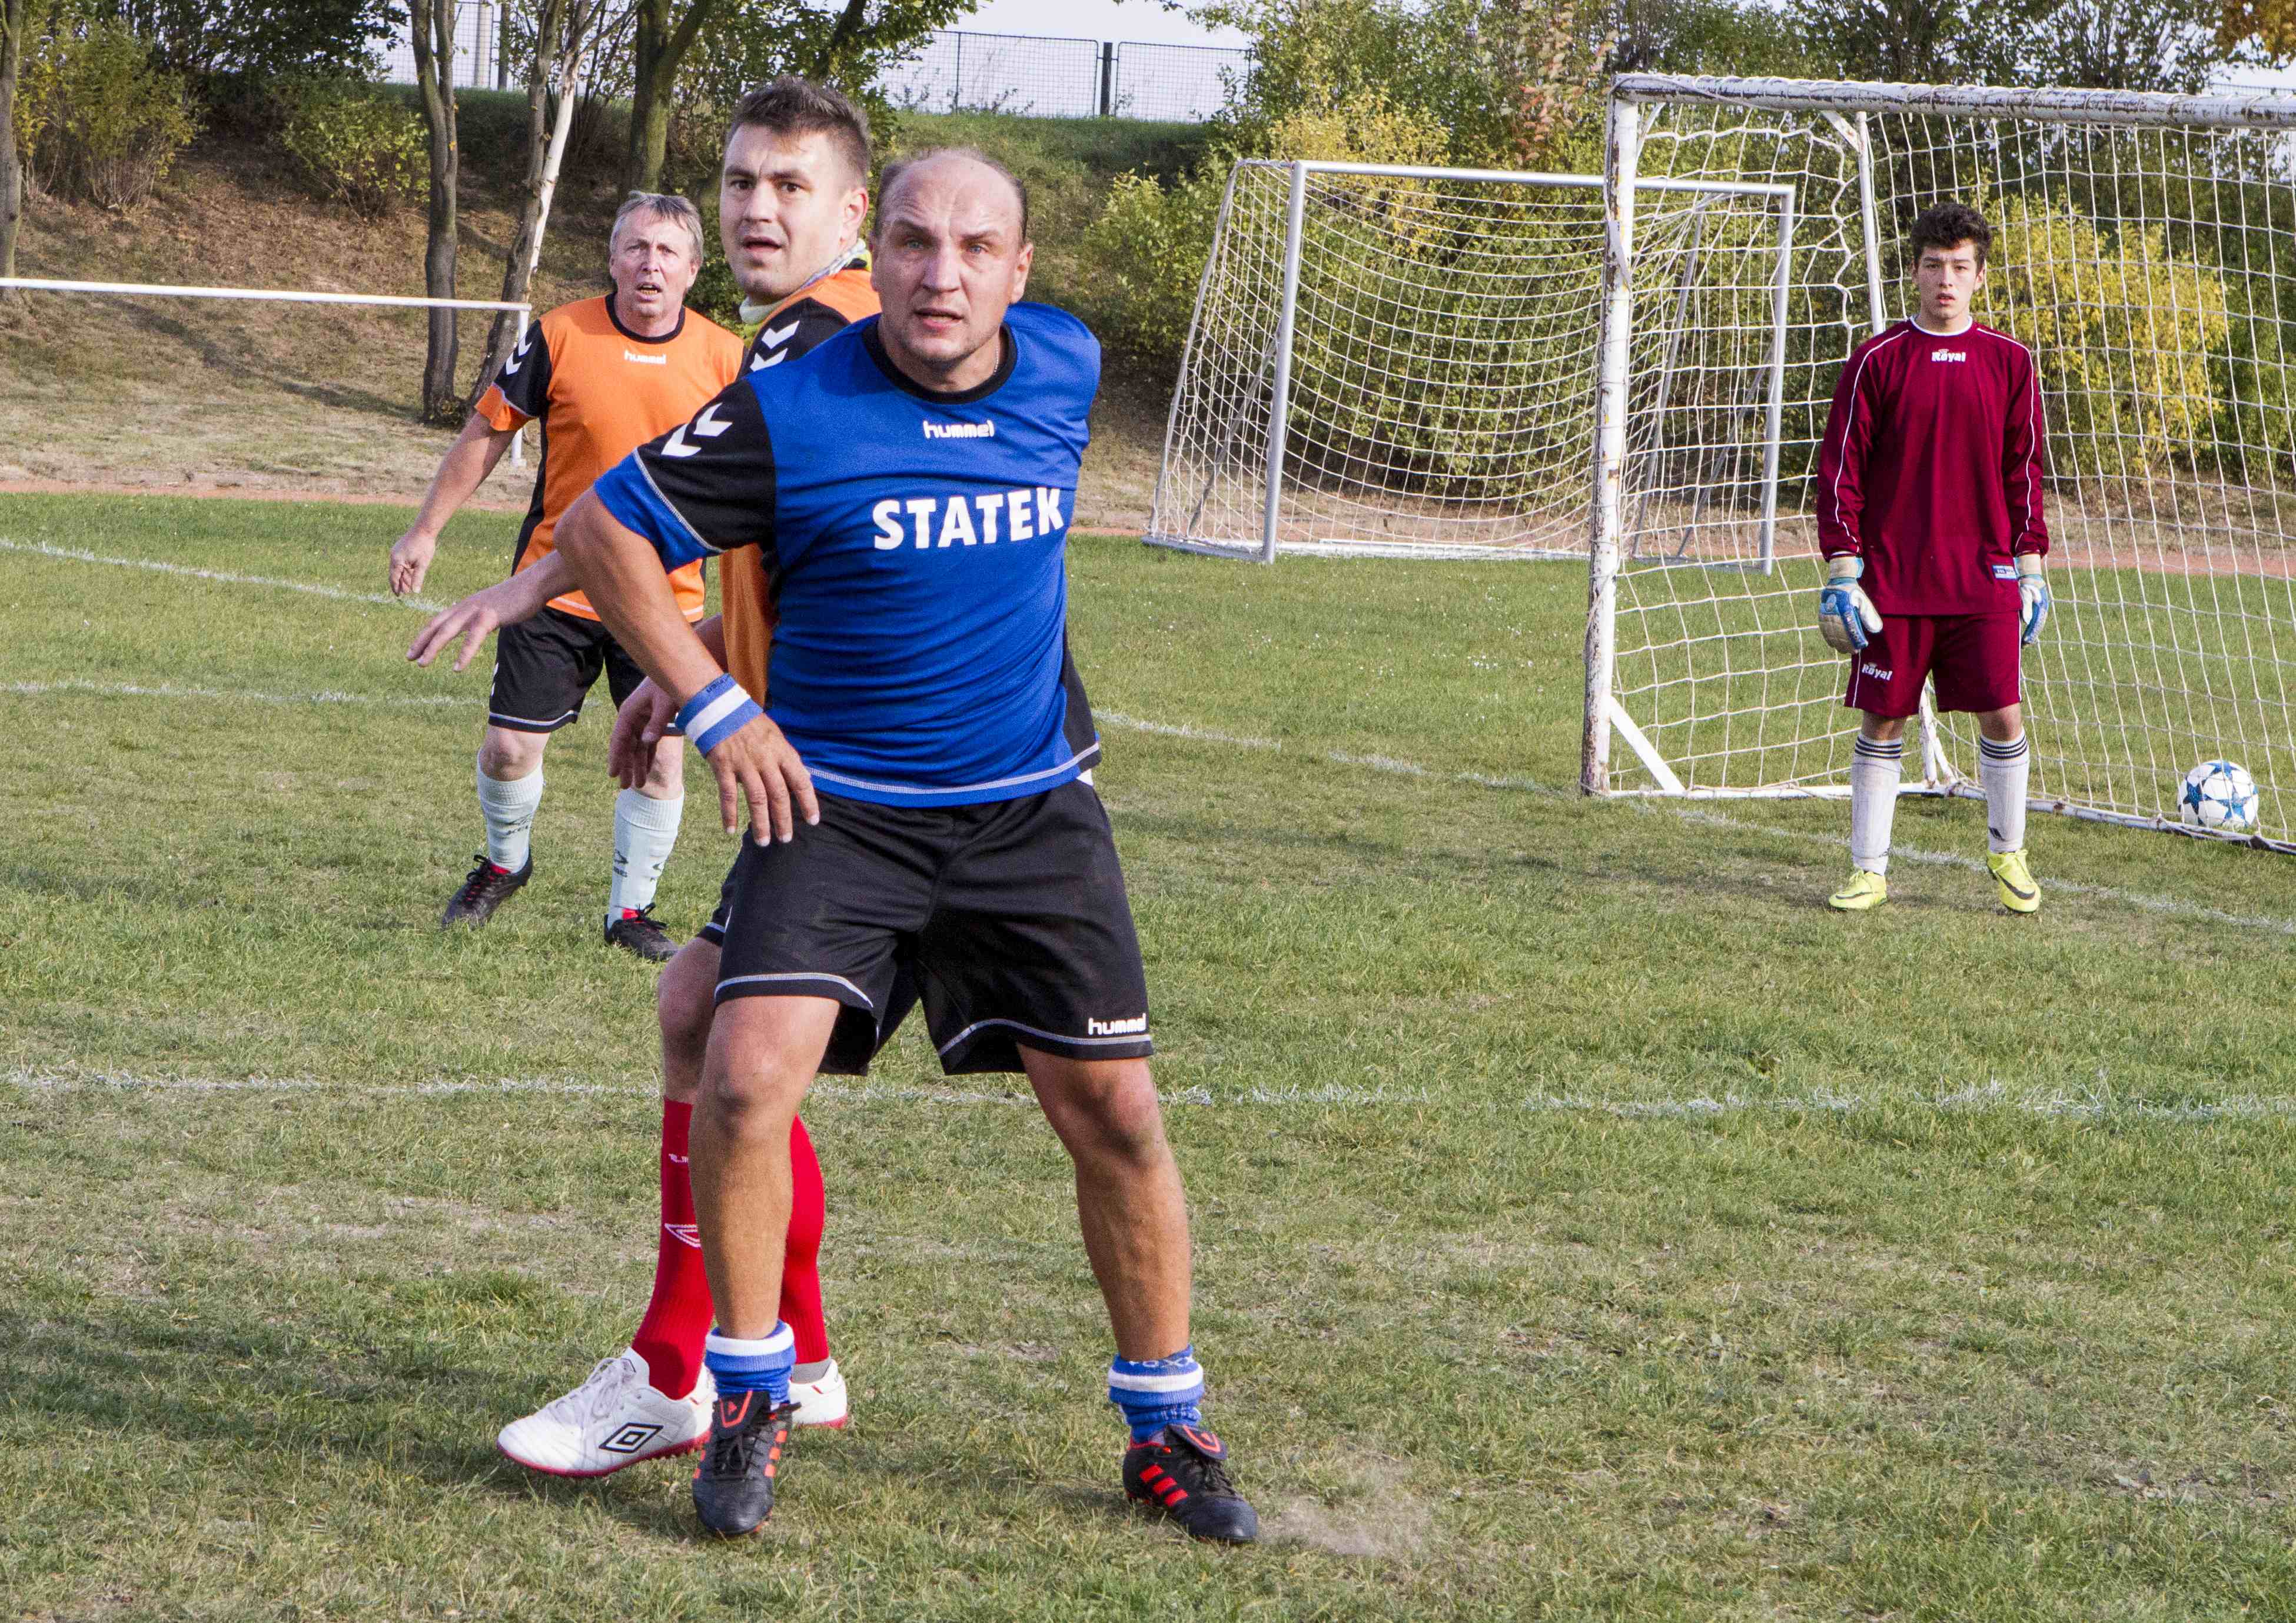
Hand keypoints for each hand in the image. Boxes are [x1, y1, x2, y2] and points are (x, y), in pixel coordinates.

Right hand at [389, 529, 437, 596]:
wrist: (424, 529)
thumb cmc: (424, 546)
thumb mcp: (422, 564)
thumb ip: (418, 578)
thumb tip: (415, 592)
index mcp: (396, 561)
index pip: (394, 578)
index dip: (396, 587)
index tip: (398, 596)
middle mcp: (393, 556)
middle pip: (395, 574)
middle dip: (400, 584)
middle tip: (406, 593)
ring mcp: (396, 552)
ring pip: (398, 569)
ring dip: (403, 577)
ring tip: (409, 586)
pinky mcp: (400, 549)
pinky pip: (401, 562)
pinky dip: (405, 569)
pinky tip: (410, 575)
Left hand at [407, 576, 525, 670]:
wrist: (533, 584)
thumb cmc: (518, 598)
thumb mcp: (494, 608)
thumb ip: (484, 617)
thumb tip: (482, 627)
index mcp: (466, 605)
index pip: (439, 620)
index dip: (424, 635)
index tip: (414, 649)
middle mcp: (466, 606)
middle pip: (436, 625)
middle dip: (421, 642)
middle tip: (409, 658)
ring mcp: (476, 611)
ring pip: (447, 631)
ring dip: (432, 648)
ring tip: (422, 663)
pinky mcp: (489, 616)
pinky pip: (472, 638)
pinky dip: (463, 653)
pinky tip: (456, 667)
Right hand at [609, 678, 681, 789]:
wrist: (677, 672)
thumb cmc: (669, 685)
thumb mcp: (664, 703)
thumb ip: (657, 723)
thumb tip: (646, 742)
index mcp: (629, 712)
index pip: (619, 738)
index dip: (616, 757)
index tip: (612, 773)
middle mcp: (632, 718)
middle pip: (626, 746)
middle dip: (625, 767)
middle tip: (624, 786)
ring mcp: (642, 722)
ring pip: (637, 748)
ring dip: (637, 765)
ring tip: (637, 784)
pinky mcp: (652, 723)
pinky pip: (648, 744)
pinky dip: (647, 757)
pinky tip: (645, 771)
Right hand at [702, 713, 818, 842]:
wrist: (718, 706)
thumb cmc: (749, 723)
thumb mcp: (775, 736)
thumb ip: (788, 759)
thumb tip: (805, 779)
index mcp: (781, 751)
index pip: (800, 781)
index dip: (808, 802)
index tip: (813, 821)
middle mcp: (765, 759)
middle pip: (779, 795)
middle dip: (784, 820)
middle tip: (786, 839)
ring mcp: (744, 763)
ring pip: (756, 799)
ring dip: (760, 823)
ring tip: (764, 841)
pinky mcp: (723, 766)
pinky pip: (728, 795)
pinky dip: (729, 814)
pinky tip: (730, 829)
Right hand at [1817, 555, 1882, 653]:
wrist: (1838, 581)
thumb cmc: (1854, 593)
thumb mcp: (1864, 601)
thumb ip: (1869, 615)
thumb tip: (1876, 629)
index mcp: (1846, 609)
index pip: (1850, 629)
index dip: (1854, 640)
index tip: (1859, 647)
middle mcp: (1835, 612)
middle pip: (1840, 633)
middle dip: (1846, 644)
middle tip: (1852, 652)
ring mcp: (1827, 613)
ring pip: (1831, 632)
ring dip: (1837, 643)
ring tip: (1843, 650)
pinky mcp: (1822, 614)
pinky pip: (1824, 628)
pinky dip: (1828, 637)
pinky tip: (1832, 644)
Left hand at [2016, 554, 2050, 645]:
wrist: (2029, 577)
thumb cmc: (2026, 585)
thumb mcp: (2025, 594)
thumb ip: (2026, 607)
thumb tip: (2027, 621)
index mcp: (2041, 607)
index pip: (2037, 623)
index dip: (2032, 632)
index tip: (2026, 640)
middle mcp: (2042, 610)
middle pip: (2037, 625)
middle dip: (2031, 636)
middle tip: (2024, 645)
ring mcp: (2039, 610)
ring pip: (2036, 624)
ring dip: (2031, 634)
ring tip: (2024, 644)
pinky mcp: (2035, 609)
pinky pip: (2034, 621)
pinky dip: (2030, 628)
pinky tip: (2026, 634)